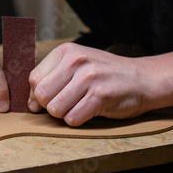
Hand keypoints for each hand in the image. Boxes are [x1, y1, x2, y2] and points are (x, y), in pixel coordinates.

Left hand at [28, 43, 150, 124]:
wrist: (142, 79)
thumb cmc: (106, 74)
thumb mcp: (78, 65)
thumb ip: (53, 78)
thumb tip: (30, 104)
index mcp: (67, 51)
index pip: (34, 79)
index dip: (37, 95)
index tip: (49, 99)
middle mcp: (76, 61)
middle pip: (41, 95)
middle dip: (50, 106)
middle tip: (67, 104)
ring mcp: (88, 78)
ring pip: (55, 109)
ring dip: (65, 114)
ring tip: (79, 106)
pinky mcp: (100, 96)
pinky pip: (72, 119)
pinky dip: (78, 120)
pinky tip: (90, 111)